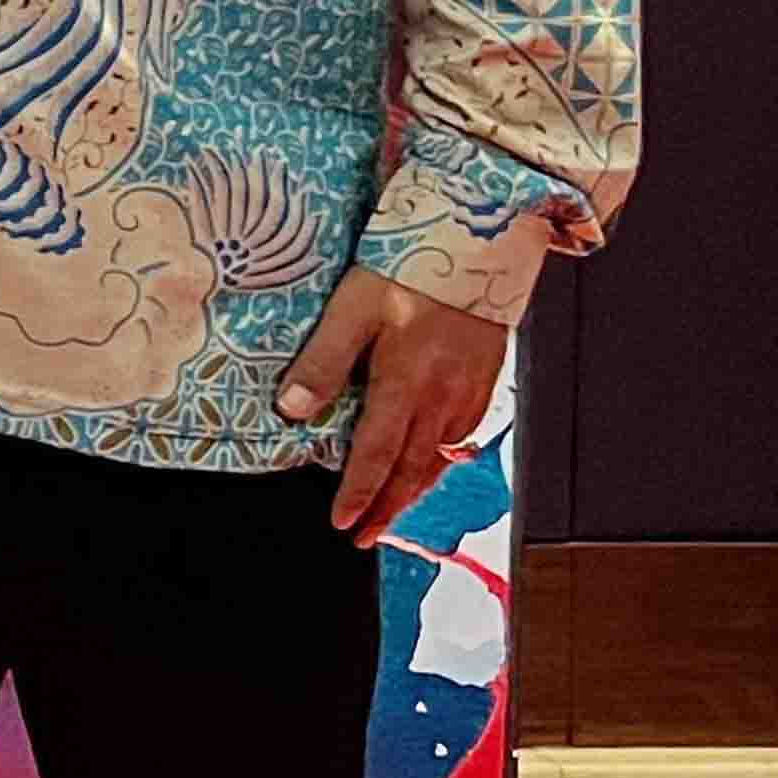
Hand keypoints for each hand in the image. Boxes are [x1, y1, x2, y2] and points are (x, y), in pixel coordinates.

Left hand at [275, 264, 513, 544]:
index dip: (359, 494)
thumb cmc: (410, 265)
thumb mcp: (353, 307)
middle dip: (388, 508)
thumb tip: (290, 411)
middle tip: (365, 538)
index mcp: (406, 382)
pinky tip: (429, 465)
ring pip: (441, 458)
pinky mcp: (487, 380)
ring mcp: (471, 391)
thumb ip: (323, 361)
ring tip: (392, 513)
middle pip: (413, 469)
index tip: (341, 524)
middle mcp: (443, 396)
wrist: (481, 239)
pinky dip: (441, 462)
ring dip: (415, 491)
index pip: (376, 454)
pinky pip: (462, 437)